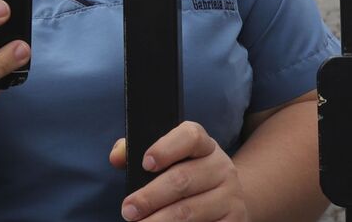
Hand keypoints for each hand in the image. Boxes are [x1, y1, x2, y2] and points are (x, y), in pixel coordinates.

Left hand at [108, 121, 246, 221]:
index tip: (145, 163)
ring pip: (189, 210)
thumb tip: (117, 156)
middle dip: (150, 197)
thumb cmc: (186, 177)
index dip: (166, 148)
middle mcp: (221, 167)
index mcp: (204, 145)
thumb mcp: (169, 160)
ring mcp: (231, 196)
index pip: (190, 137)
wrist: (225, 201)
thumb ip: (139, 152)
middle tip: (128, 210)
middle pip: (183, 179)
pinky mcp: (234, 220)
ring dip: (160, 221)